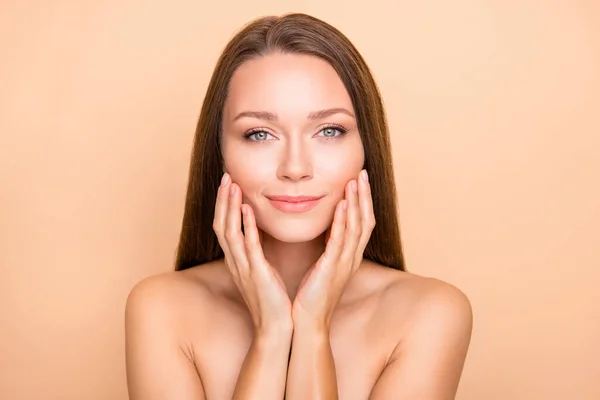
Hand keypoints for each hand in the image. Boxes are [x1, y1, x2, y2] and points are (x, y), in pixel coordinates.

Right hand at [213, 173, 292, 336]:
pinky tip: (246, 209)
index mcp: (237, 261)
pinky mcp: (256, 274)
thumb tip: (257, 232)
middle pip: (220, 224)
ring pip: (229, 232)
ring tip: (232, 185)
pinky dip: (245, 227)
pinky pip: (247, 246)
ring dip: (229, 207)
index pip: (224, 227)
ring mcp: (243, 268)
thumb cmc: (273, 300)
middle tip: (226, 176)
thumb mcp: (261, 271)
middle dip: (222, 200)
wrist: (277, 327)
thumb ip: (257, 251)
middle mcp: (235, 262)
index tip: (229, 184)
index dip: (224, 205)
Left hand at [292, 169, 374, 330]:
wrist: (306, 322)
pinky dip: (343, 222)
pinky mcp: (332, 270)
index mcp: (348, 257)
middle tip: (362, 173)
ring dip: (357, 203)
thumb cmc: (310, 296)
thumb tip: (324, 230)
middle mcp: (351, 258)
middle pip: (365, 220)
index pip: (361, 223)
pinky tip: (342, 205)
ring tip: (354, 181)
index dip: (362, 201)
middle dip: (364, 196)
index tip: (359, 180)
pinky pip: (341, 242)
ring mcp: (344, 264)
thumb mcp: (322, 267)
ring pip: (357, 228)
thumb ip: (326, 248)